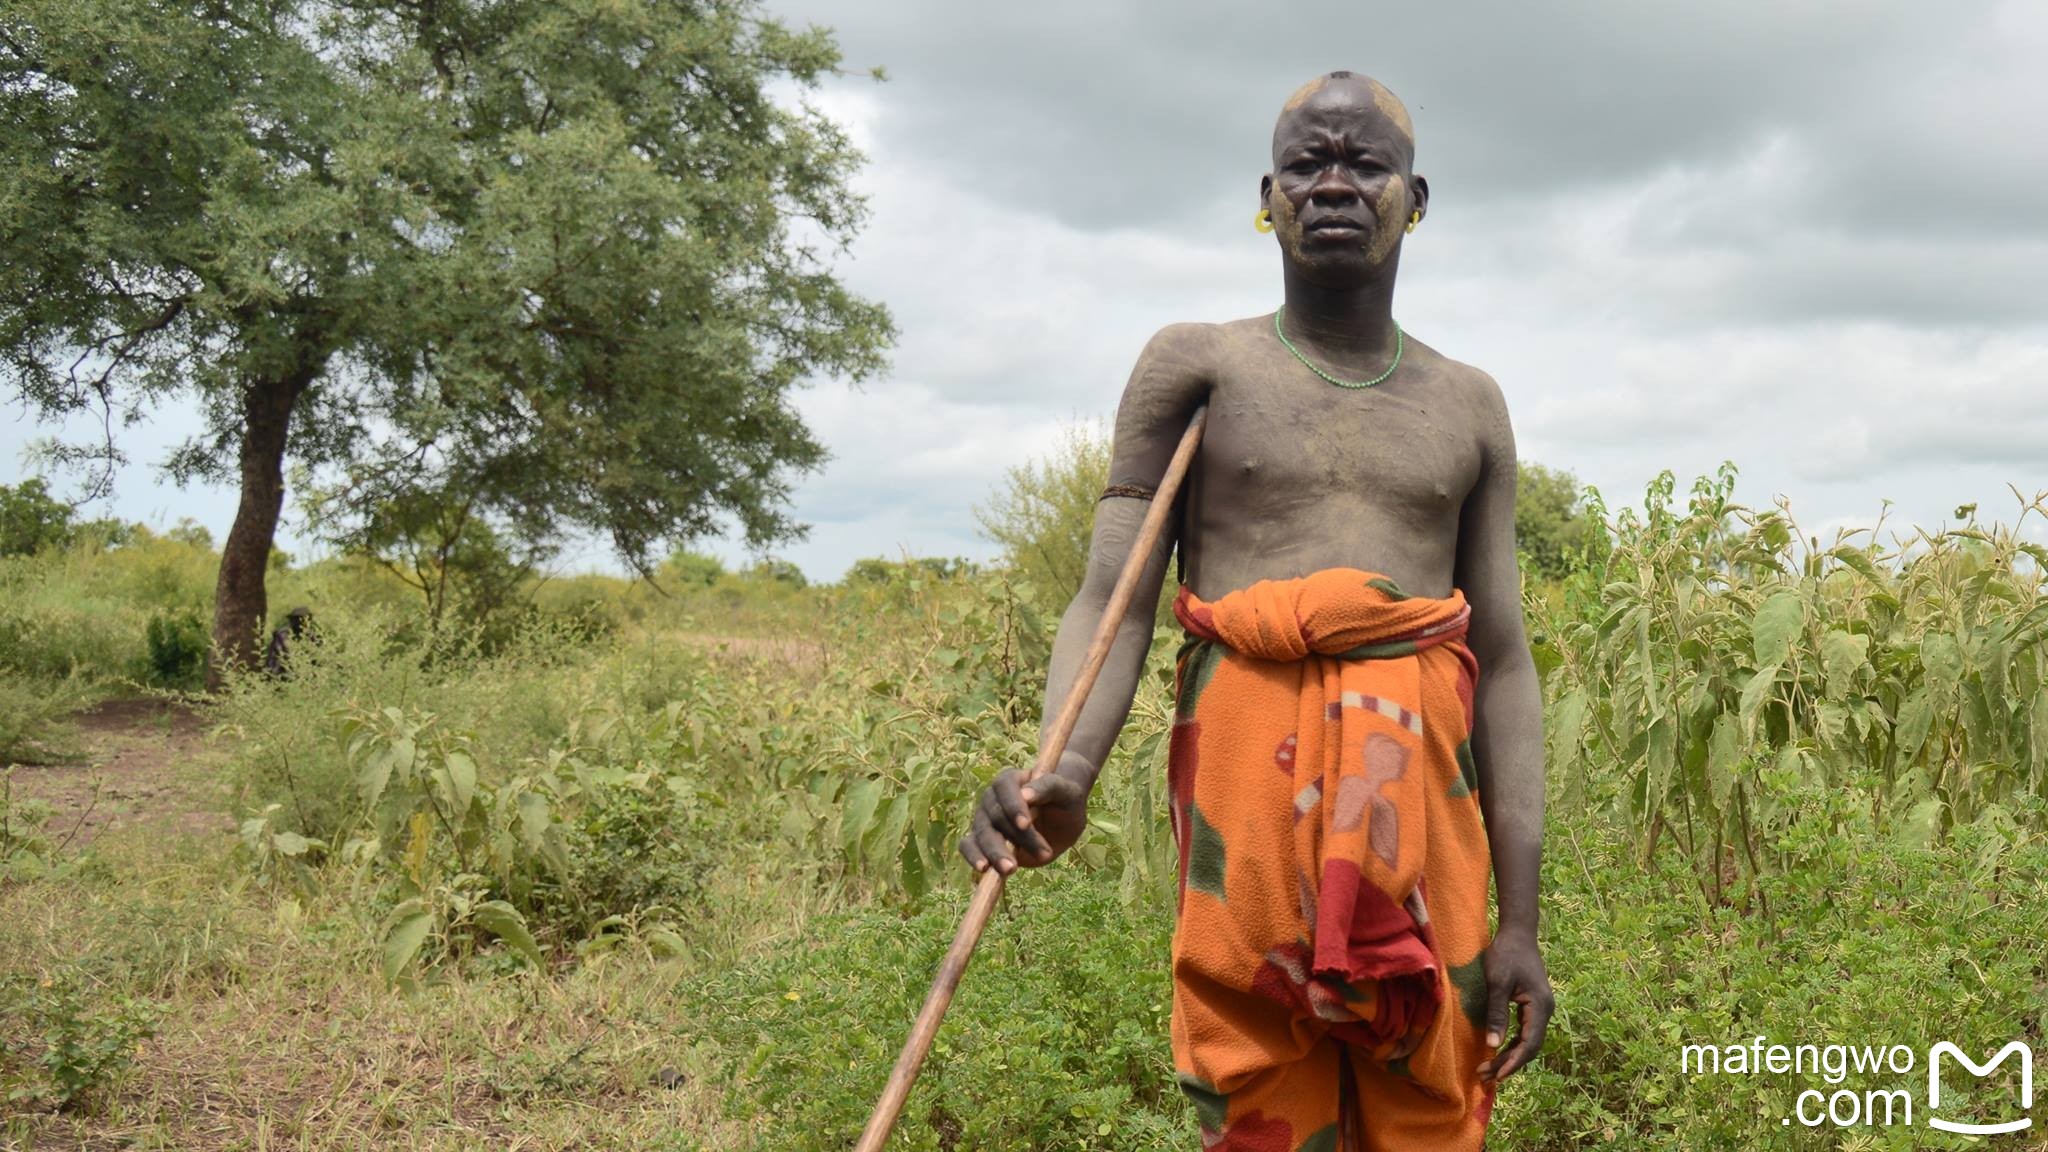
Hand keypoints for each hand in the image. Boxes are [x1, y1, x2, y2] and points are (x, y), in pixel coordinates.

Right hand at [957, 761, 1089, 874]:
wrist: (1062, 818)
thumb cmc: (1066, 800)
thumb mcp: (1067, 791)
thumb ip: (1048, 787)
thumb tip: (1026, 795)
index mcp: (1012, 780)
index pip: (1005, 787)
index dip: (1013, 805)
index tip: (1025, 824)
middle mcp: (993, 797)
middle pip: (995, 816)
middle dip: (1012, 837)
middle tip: (1032, 855)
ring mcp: (985, 818)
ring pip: (982, 833)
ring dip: (994, 853)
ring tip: (1010, 870)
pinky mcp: (982, 839)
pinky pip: (968, 844)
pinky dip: (973, 856)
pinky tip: (984, 870)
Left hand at [1476, 925, 1552, 1082]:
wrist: (1518, 933)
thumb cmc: (1506, 954)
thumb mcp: (1497, 982)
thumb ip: (1497, 1013)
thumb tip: (1493, 1044)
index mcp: (1540, 1006)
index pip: (1530, 1043)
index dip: (1514, 1061)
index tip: (1498, 1075)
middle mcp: (1545, 1010)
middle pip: (1529, 1046)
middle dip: (1509, 1063)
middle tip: (1485, 1077)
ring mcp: (1540, 1008)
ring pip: (1527, 1041)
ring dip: (1509, 1055)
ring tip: (1488, 1070)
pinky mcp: (1533, 1005)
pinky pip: (1525, 1031)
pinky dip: (1512, 1043)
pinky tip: (1497, 1051)